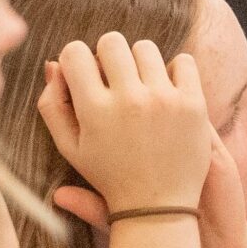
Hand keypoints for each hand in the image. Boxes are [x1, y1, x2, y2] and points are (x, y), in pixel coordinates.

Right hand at [39, 32, 213, 217]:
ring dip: (141, 62)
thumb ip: (52, 105)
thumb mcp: (70, 147)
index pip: (75, 52)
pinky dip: (175, 70)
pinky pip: (184, 61)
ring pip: (146, 48)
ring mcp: (164, 99)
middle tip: (114, 79)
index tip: (86, 76)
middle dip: (108, 56)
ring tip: (141, 86)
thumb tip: (54, 64)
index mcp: (94, 109)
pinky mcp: (194, 103)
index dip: (77, 60)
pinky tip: (167, 90)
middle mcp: (128, 99)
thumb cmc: (109, 175)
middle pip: (112, 42)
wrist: (157, 206)